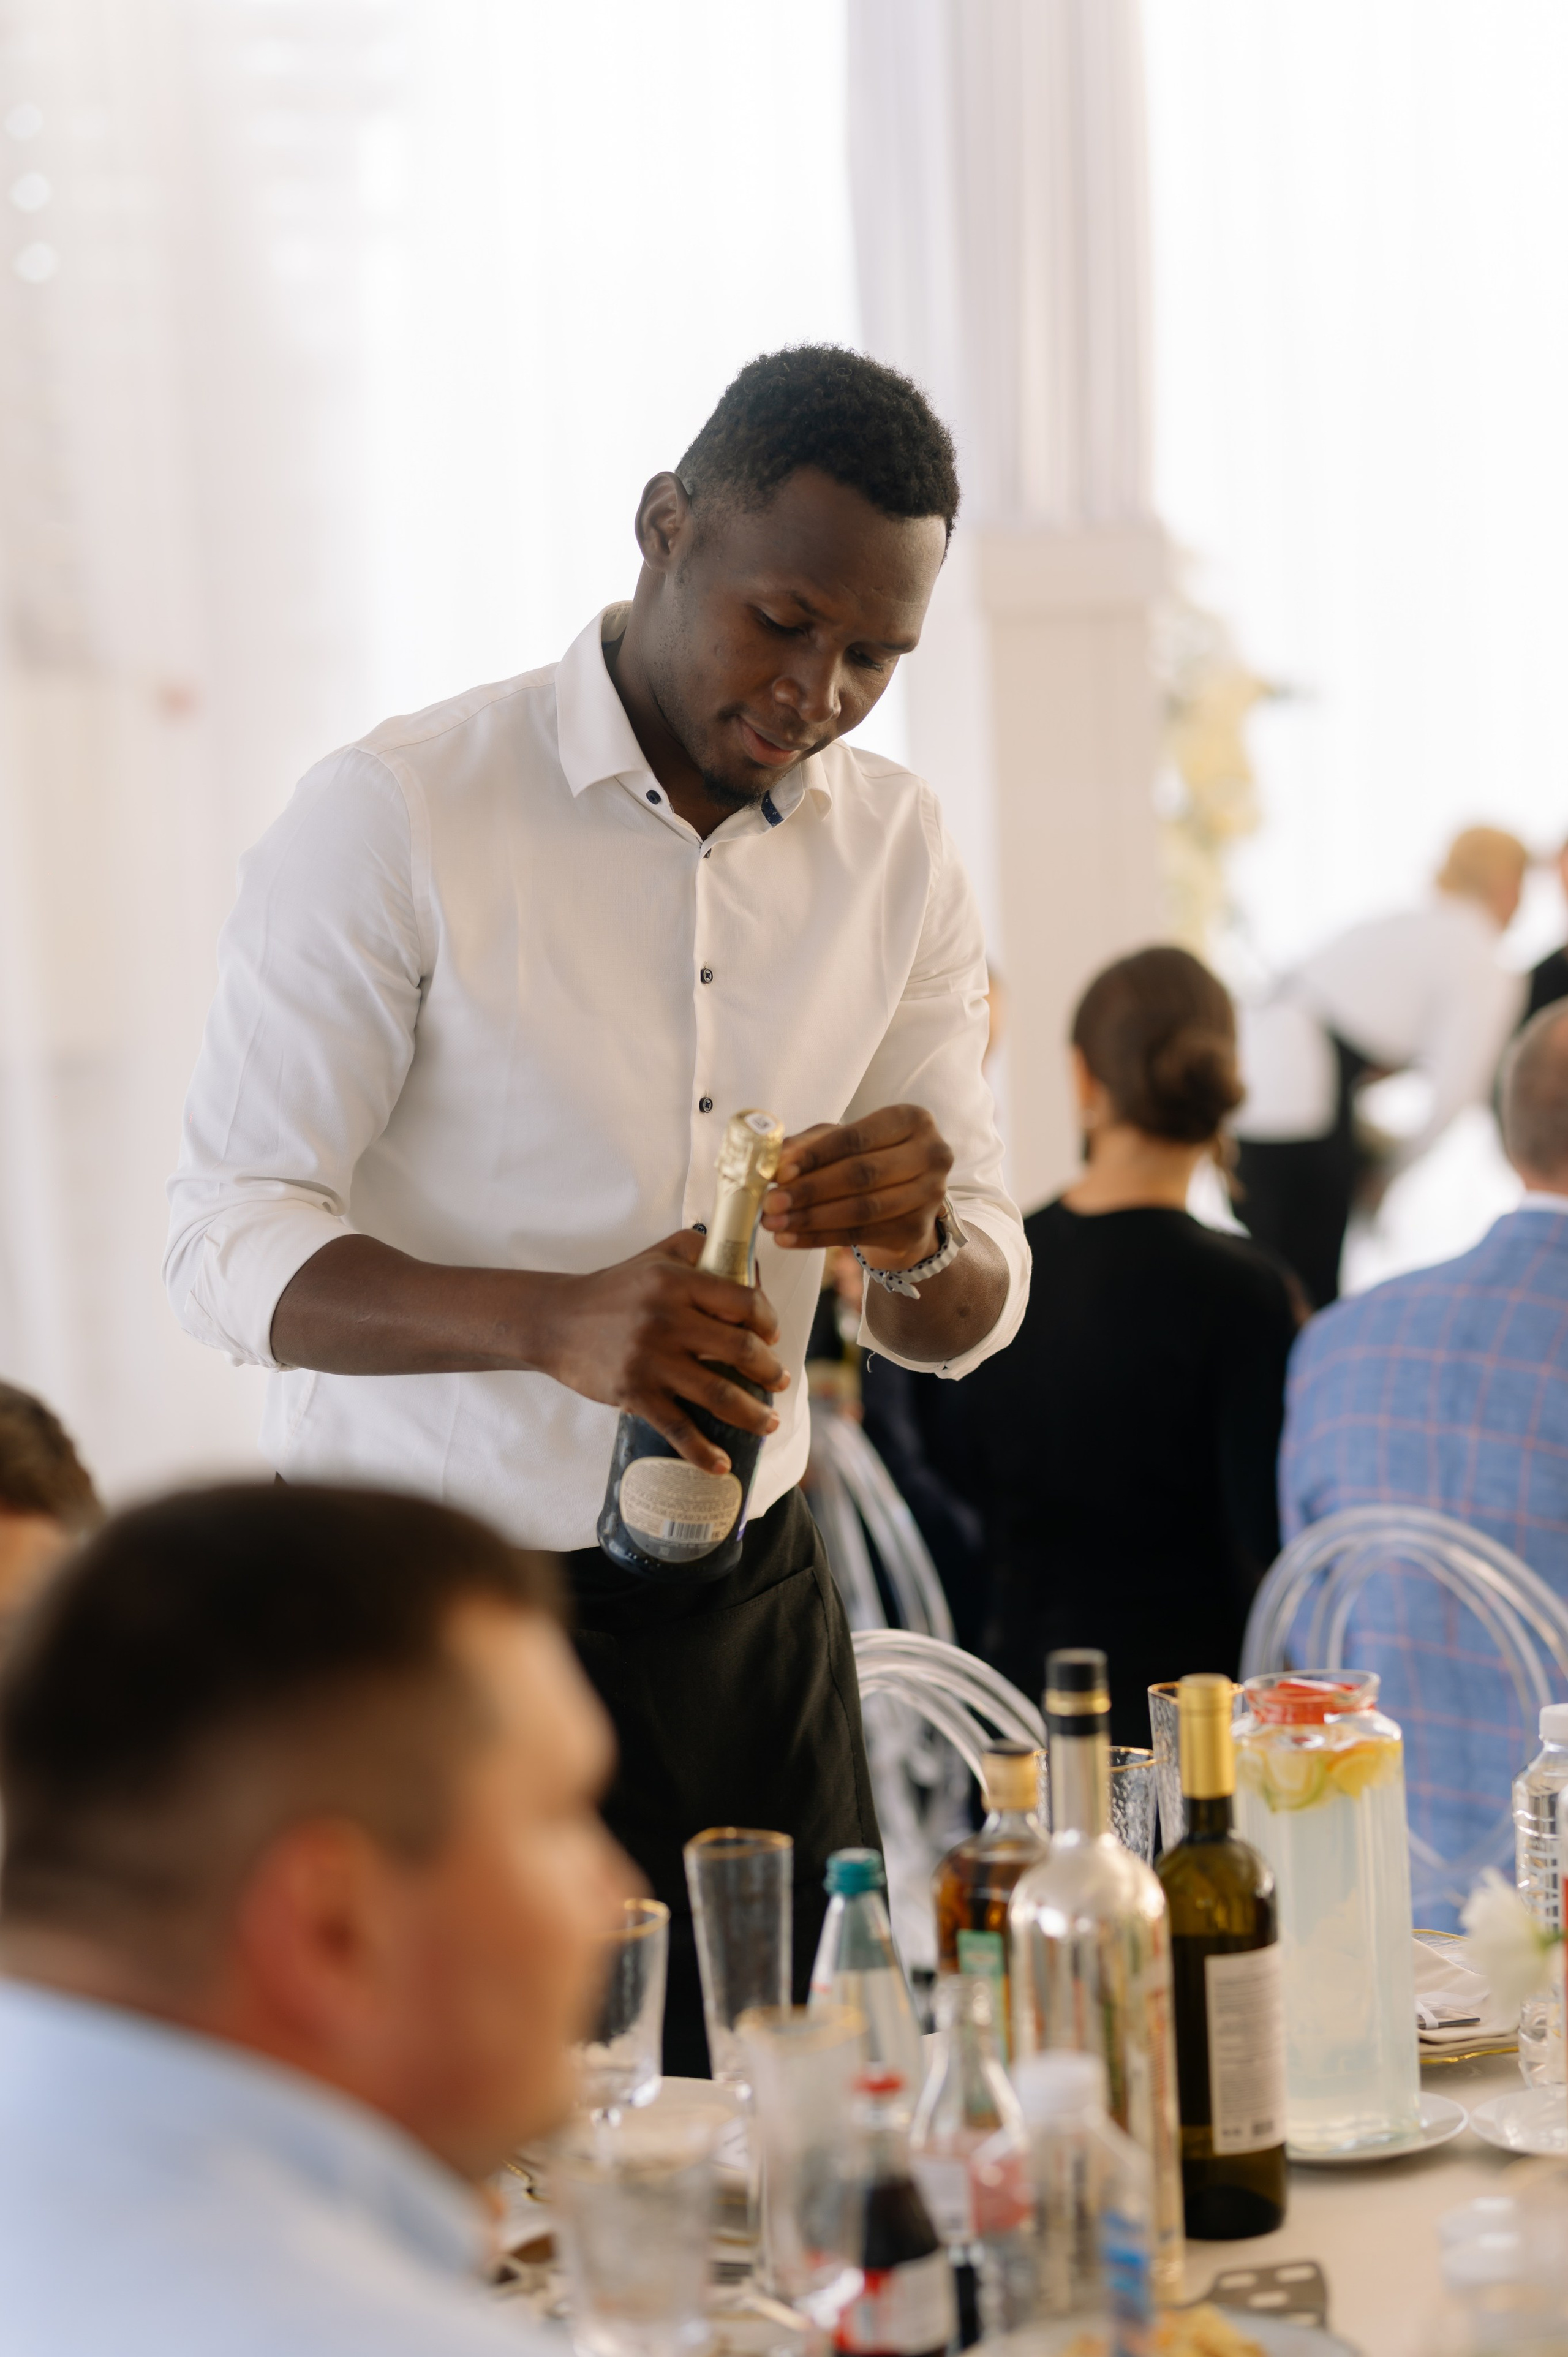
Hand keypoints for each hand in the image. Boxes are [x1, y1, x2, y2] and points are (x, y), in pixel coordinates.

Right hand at [536, 1229, 787, 1475]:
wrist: (555, 1321)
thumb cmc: (615, 1289)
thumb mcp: (657, 1255)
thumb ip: (703, 1250)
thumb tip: (753, 1270)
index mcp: (676, 1282)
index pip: (743, 1302)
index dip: (769, 1321)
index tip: (773, 1336)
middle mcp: (666, 1319)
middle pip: (740, 1350)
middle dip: (770, 1372)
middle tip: (780, 1382)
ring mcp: (650, 1360)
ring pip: (718, 1394)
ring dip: (752, 1414)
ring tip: (769, 1423)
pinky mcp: (633, 1393)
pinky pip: (678, 1428)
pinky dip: (703, 1452)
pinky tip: (721, 1464)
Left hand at [761, 1104, 953, 1271]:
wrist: (906, 1203)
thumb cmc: (869, 1160)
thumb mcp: (841, 1142)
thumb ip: (809, 1145)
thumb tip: (774, 1160)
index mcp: (911, 1120)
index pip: (856, 1138)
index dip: (815, 1155)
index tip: (779, 1171)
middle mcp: (931, 1154)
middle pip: (861, 1174)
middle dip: (810, 1190)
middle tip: (770, 1202)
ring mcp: (930, 1194)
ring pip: (862, 1209)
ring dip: (811, 1219)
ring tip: (774, 1223)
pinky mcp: (918, 1229)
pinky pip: (861, 1235)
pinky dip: (820, 1238)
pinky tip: (791, 1239)